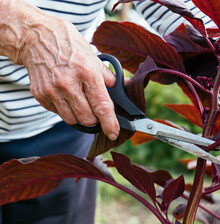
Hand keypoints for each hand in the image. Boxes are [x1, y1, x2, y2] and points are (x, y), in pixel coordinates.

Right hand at [16, 8, 119, 139]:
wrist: (37, 37)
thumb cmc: (69, 46)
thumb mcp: (94, 57)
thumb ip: (109, 77)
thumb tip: (125, 87)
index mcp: (87, 73)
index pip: (102, 106)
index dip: (110, 123)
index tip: (113, 132)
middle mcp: (68, 84)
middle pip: (87, 119)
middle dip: (95, 118)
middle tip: (95, 109)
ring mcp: (52, 90)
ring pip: (72, 120)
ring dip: (80, 116)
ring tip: (80, 101)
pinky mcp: (40, 95)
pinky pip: (58, 113)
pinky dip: (65, 109)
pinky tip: (65, 95)